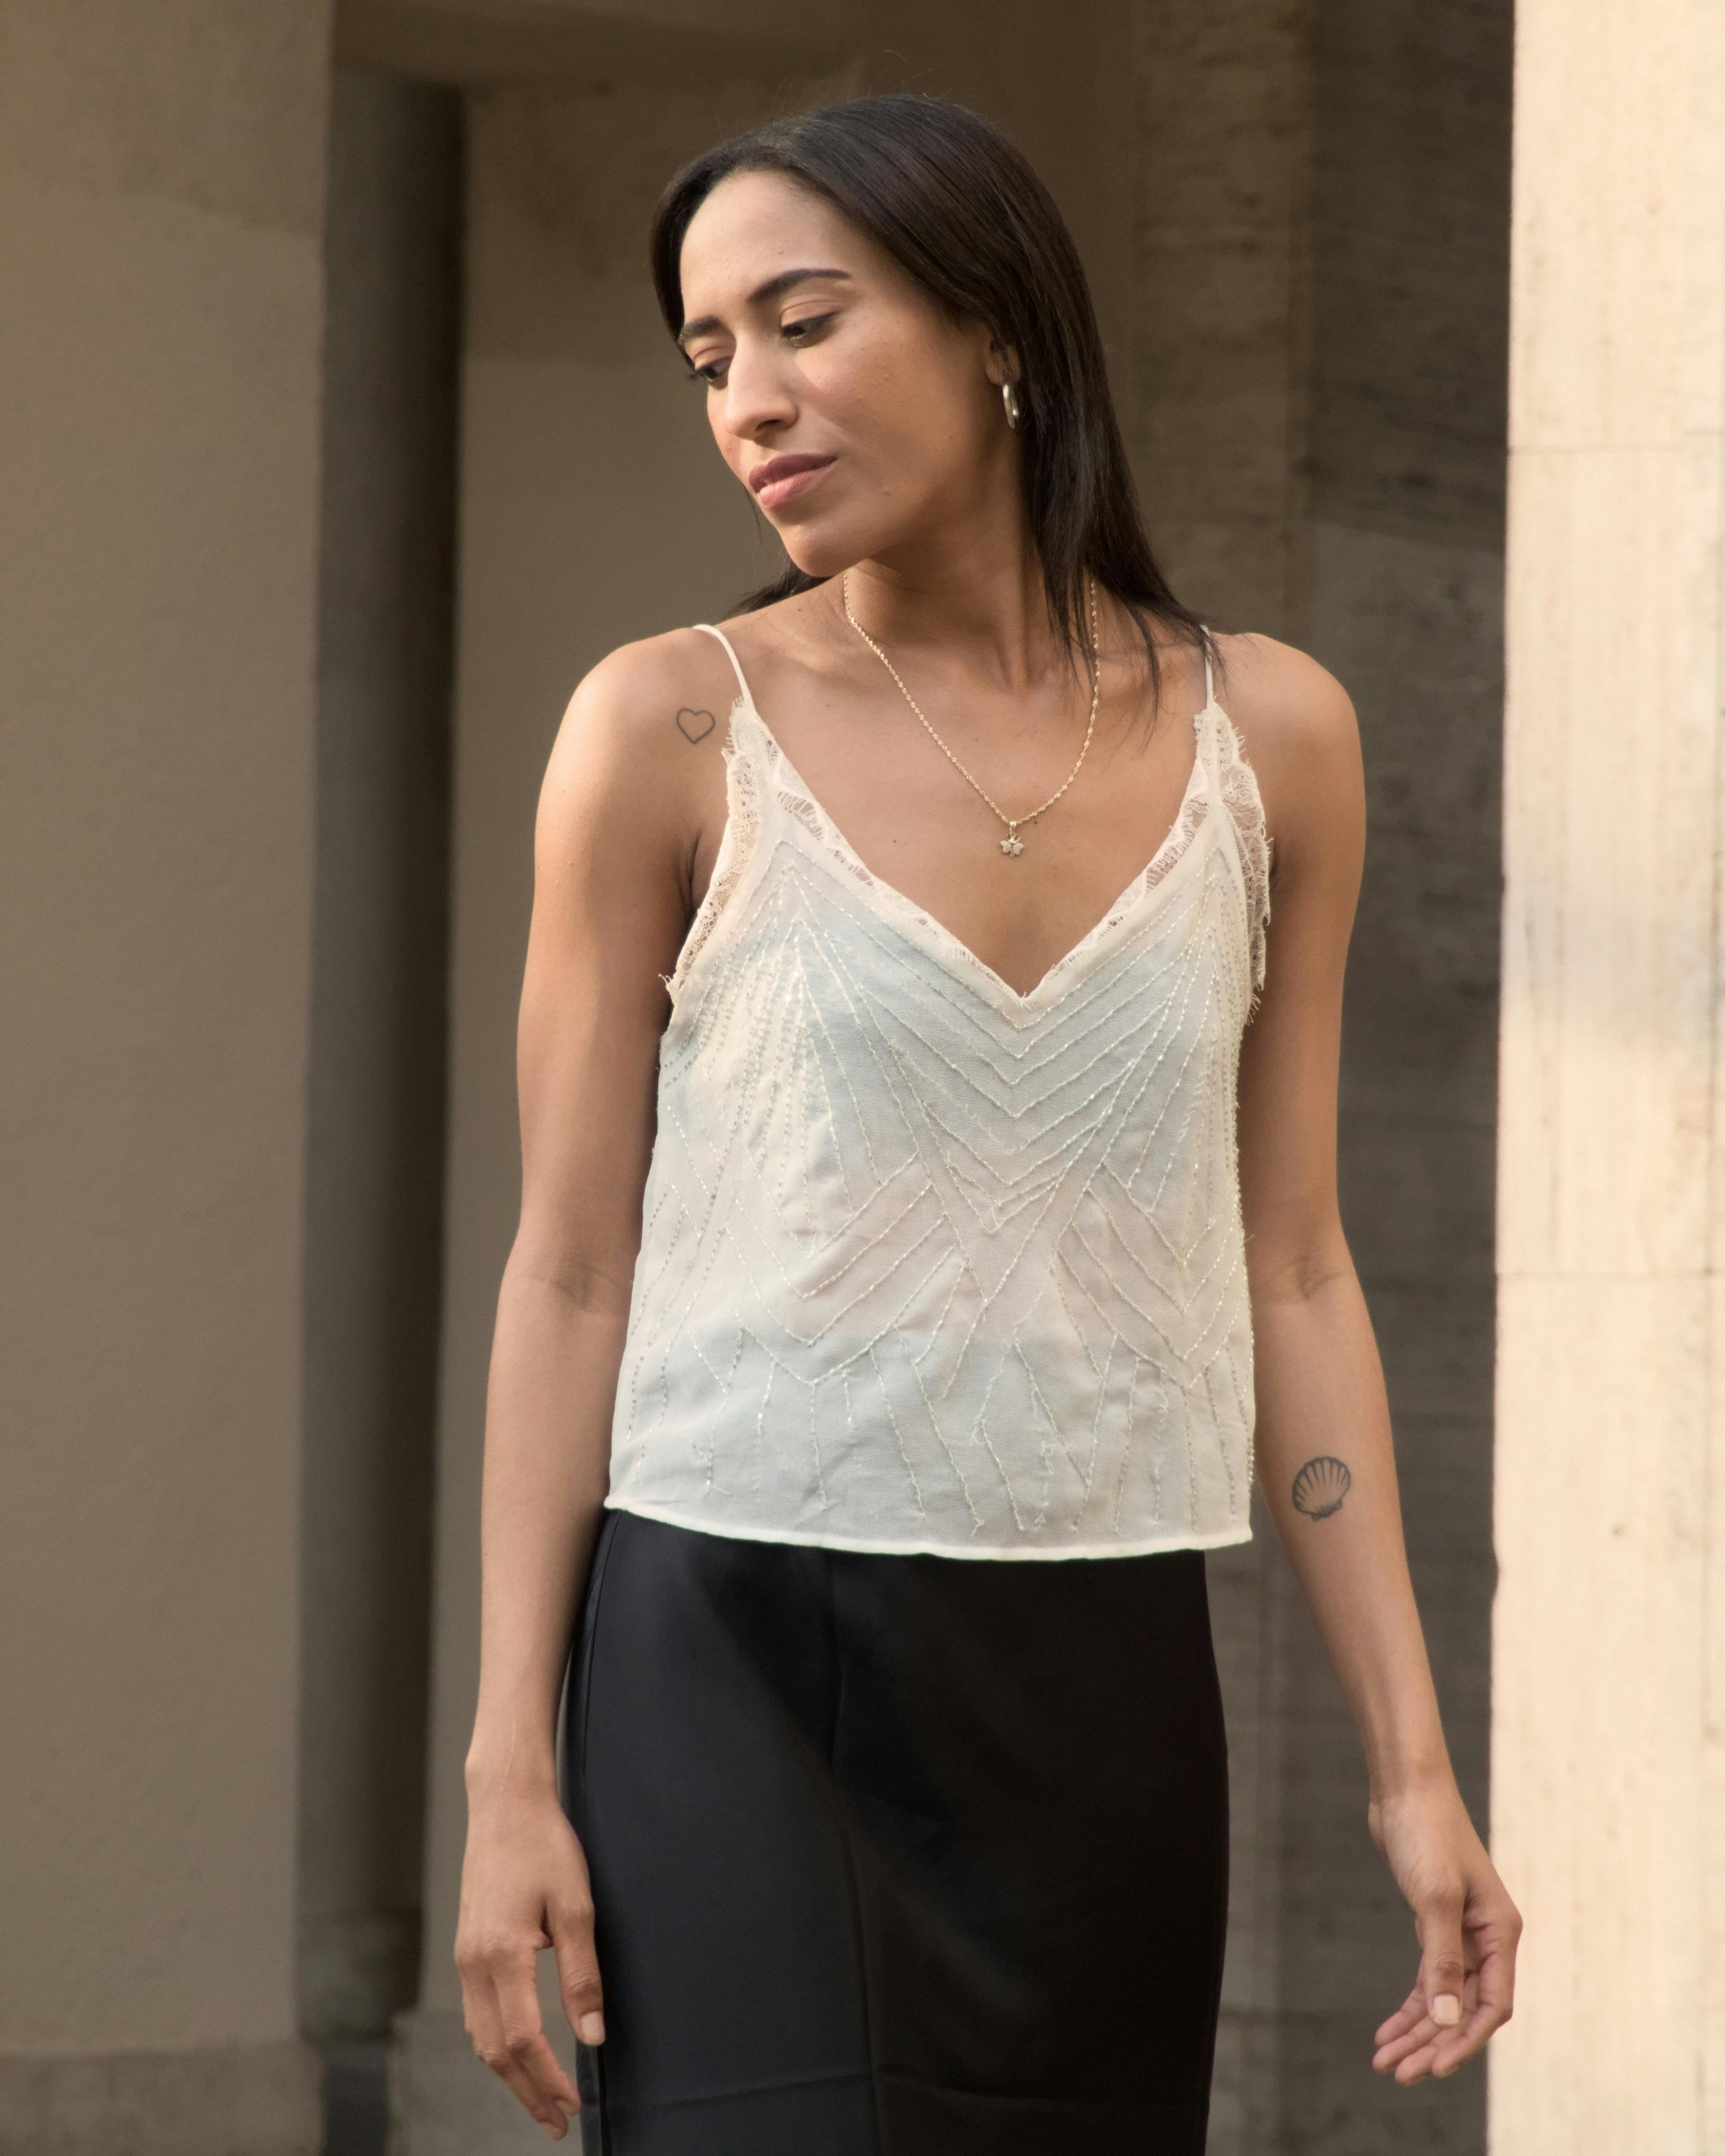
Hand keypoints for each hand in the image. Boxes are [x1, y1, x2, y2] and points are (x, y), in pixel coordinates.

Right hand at [453, 1779, 604, 2139]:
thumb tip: (592, 2036)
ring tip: (541, 2097)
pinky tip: (517, 2050)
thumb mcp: (577, 1904)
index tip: (574, 2105)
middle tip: (557, 2122)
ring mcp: (465, 1956)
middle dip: (527, 2091)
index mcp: (502, 1955)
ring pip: (480, 2036)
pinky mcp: (466, 1948)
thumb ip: (583, 1975)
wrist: (505, 1803)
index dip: (549, 2079)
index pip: (524, 2040)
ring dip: (510, 2073)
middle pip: (496, 2051)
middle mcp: (474, 1963)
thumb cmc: (545, 1844)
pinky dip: (496, 2042)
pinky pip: (475, 2013)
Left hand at [1367, 1776, 1520, 2084]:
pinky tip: (1386, 2031)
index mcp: (1500, 1933)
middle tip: (1399, 2073)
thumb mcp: (1434, 1898)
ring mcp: (1460, 1934)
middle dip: (1433, 2044)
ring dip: (1416, 2032)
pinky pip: (1426, 1980)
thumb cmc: (1426, 1834)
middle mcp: (1487, 1939)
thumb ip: (1442, 1960)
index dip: (1466, 2040)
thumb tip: (1447, 2019)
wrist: (1404, 1789)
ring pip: (1443, 1999)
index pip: (1493, 2005)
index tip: (1434, 2068)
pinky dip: (1408, 2007)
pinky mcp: (1433, 1926)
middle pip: (1465, 2009)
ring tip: (1384, 2061)